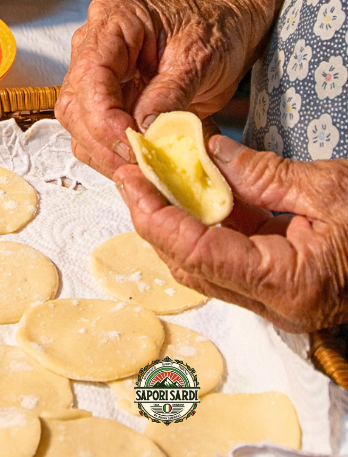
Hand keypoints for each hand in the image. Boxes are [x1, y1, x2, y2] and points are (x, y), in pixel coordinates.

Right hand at [55, 0, 258, 177]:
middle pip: (75, 104)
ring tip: (143, 166)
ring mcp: (96, 73)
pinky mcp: (106, 97)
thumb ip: (170, 94)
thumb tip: (144, 132)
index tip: (132, 144)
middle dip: (103, 141)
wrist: (227, 29)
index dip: (104, 117)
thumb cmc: (215, 29)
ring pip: (78, 124)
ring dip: (106, 153)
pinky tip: (140, 161)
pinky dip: (113, 154)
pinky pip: (94, 133)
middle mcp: (93, 45)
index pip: (90, 75)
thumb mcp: (200, 57)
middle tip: (140, 162)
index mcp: (113, 19)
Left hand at [115, 136, 347, 332]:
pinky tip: (190, 190)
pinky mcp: (277, 282)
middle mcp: (275, 303)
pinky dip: (202, 222)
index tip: (130, 179)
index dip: (155, 215)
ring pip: (201, 261)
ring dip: (173, 219)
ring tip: (151, 176)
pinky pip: (225, 254)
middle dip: (153, 216)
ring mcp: (275, 296)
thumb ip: (262, 174)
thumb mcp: (329, 188)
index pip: (198, 253)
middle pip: (190, 262)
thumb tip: (205, 153)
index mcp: (289, 285)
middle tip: (131, 172)